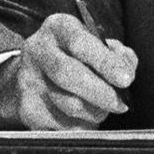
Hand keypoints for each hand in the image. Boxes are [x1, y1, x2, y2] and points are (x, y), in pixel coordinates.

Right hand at [0, 12, 138, 128]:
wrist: (39, 72)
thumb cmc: (77, 56)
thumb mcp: (98, 44)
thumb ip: (117, 53)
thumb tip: (126, 70)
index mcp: (58, 27)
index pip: (80, 42)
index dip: (105, 62)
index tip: (126, 79)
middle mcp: (38, 50)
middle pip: (66, 74)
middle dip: (100, 92)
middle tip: (120, 103)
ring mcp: (28, 80)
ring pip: (67, 104)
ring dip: (94, 112)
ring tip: (104, 109)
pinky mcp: (27, 109)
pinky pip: (61, 126)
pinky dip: (82, 126)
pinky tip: (86, 118)